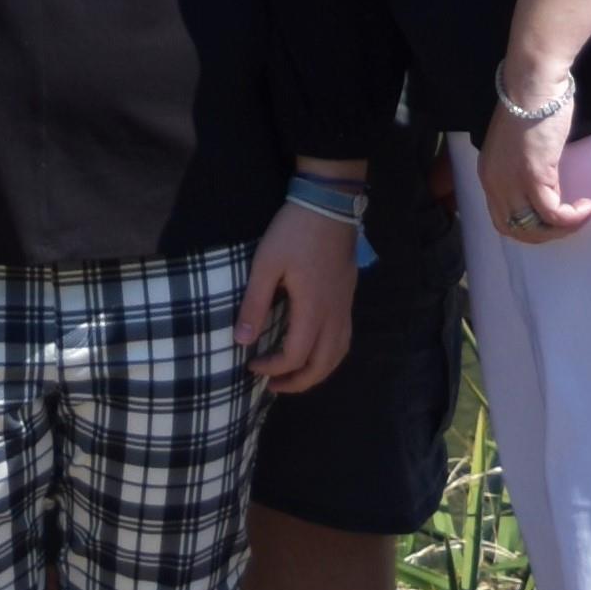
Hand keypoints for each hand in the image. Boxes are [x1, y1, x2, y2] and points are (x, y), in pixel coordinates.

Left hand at [237, 200, 356, 395]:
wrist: (329, 204)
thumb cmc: (293, 232)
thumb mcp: (265, 264)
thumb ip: (254, 304)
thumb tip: (242, 341)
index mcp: (312, 309)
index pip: (296, 356)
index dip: (273, 368)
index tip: (251, 364)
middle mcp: (334, 314)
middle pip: (323, 365)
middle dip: (298, 382)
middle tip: (273, 385)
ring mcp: (344, 305)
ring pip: (338, 353)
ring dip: (317, 372)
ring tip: (294, 375)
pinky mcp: (348, 296)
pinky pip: (345, 338)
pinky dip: (330, 355)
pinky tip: (315, 349)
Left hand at [481, 91, 590, 244]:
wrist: (533, 82)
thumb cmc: (531, 104)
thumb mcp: (518, 143)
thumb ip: (523, 165)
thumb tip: (545, 181)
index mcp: (488, 174)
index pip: (502, 219)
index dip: (530, 227)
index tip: (554, 218)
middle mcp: (494, 183)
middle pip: (516, 230)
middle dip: (547, 234)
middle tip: (572, 223)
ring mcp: (511, 182)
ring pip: (535, 228)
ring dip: (563, 229)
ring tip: (584, 214)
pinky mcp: (533, 177)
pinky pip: (553, 214)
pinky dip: (573, 218)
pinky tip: (589, 207)